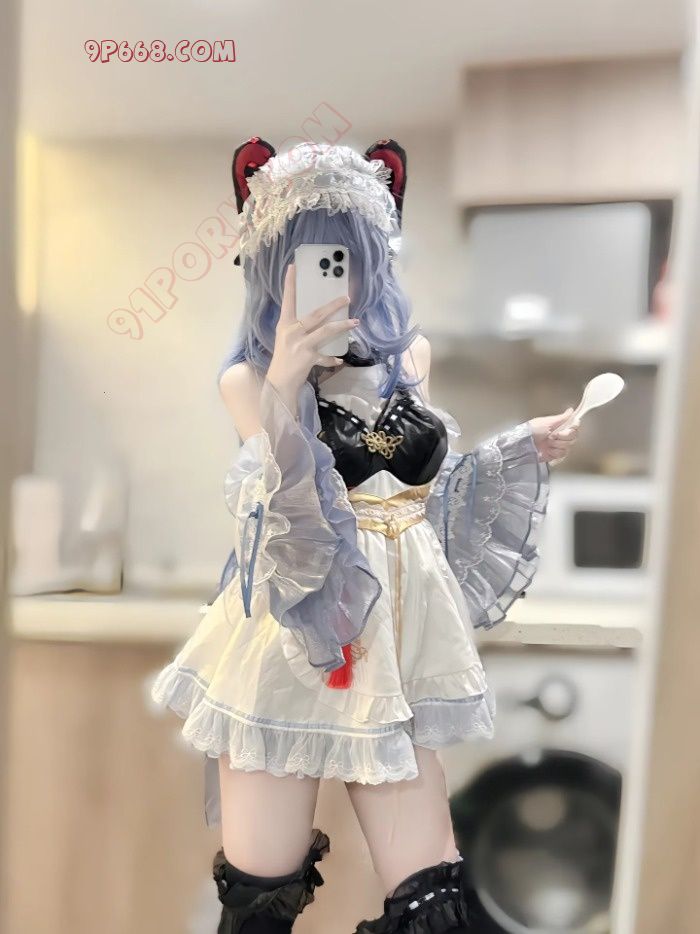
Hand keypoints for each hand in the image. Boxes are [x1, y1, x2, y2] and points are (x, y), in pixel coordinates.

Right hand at [266, 264, 358, 398]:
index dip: (290, 283)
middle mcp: (292, 331)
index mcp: (285, 324)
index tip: (293, 266)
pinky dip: (332, 359)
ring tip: (355, 322)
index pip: (288, 300)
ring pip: (325, 330)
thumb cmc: (284, 358)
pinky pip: (325, 357)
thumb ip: (300, 328)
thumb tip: (320, 318)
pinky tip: (339, 360)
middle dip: (333, 305)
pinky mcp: (308, 358)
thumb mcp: (287, 339)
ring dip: (342, 325)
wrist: (279, 382)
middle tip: (347, 297)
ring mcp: (300, 344)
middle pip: (316, 314)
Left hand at [528, 408, 579, 463]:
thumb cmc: (532, 431)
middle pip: (574, 436)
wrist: (524, 444)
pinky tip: (547, 450)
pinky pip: (562, 454)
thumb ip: (562, 418)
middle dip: (563, 437)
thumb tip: (571, 411)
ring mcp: (558, 445)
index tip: (563, 429)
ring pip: (568, 446)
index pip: (574, 426)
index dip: (572, 428)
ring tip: (547, 443)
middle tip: (552, 436)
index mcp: (559, 426)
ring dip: (557, 445)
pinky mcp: (556, 455)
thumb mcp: (547, 422)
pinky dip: (554, 452)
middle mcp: (560, 435)